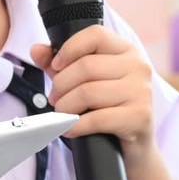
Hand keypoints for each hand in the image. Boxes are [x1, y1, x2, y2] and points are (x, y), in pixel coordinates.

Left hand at [30, 26, 155, 150]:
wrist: (134, 144)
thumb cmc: (107, 107)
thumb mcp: (82, 80)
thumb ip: (59, 63)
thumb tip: (36, 50)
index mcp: (127, 50)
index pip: (95, 35)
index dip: (69, 49)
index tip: (56, 67)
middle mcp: (139, 66)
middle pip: (86, 66)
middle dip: (61, 85)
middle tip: (55, 99)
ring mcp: (141, 91)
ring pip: (88, 92)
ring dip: (66, 107)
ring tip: (62, 114)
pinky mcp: (139, 117)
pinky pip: (97, 118)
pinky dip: (76, 126)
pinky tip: (71, 129)